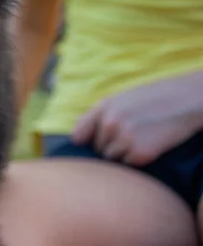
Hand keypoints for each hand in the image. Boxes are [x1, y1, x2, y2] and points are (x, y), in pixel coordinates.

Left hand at [71, 71, 202, 166]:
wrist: (187, 99)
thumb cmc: (154, 100)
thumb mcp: (122, 100)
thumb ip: (99, 116)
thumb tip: (77, 139)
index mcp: (104, 107)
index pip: (80, 133)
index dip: (85, 141)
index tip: (88, 146)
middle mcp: (110, 122)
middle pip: (98, 149)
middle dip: (110, 146)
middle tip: (132, 136)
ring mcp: (124, 137)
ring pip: (112, 159)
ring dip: (123, 155)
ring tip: (141, 139)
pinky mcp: (140, 152)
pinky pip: (129, 165)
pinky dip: (138, 160)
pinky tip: (151, 146)